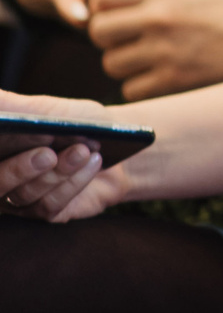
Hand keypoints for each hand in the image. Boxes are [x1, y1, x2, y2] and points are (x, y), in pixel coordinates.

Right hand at [0, 93, 122, 222]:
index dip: (5, 142)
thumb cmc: (75, 122)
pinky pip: (49, 204)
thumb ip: (17, 107)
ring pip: (25, 194)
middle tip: (48, 154)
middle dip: (20, 169)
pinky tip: (93, 163)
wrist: (114, 145)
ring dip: (59, 171)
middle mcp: (1, 177)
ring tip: (84, 150)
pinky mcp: (42, 212)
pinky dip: (74, 182)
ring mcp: (18, 199)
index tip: (26, 133)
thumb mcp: (50, 109)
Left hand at [85, 0, 222, 99]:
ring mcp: (167, 51)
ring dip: (127, 65)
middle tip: (132, 41)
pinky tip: (165, 78)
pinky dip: (144, 86)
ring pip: (112, 64)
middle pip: (98, 32)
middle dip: (111, 38)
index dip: (104, 7)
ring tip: (152, 61)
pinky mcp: (177, 81)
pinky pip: (133, 89)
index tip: (121, 15)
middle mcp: (162, 18)